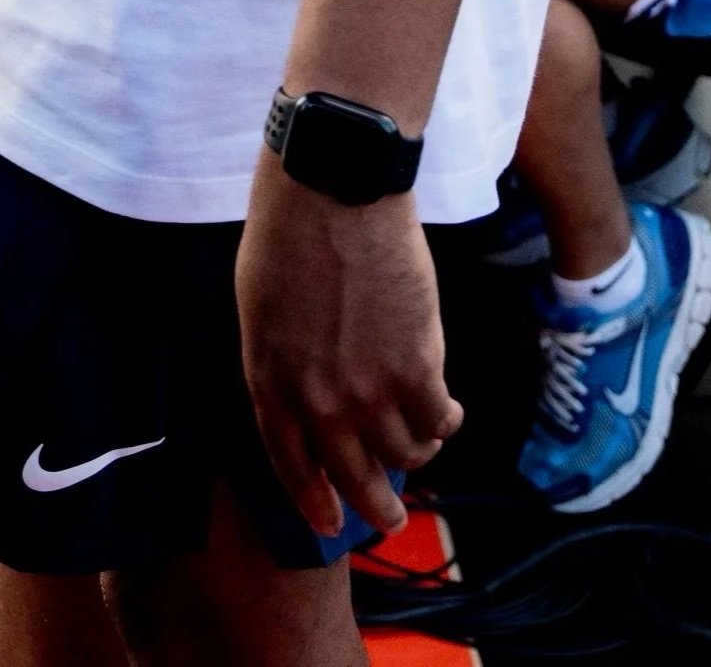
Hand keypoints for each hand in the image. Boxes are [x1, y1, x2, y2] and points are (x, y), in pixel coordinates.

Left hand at [236, 152, 460, 539]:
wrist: (334, 188)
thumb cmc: (289, 230)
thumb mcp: (260, 306)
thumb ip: (282, 362)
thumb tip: (310, 395)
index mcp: (270, 383)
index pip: (291, 465)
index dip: (313, 499)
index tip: (329, 522)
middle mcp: (319, 402)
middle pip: (353, 478)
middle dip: (376, 506)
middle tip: (394, 519)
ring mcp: (370, 391)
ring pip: (404, 454)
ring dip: (418, 456)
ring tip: (427, 444)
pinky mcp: (418, 367)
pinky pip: (438, 419)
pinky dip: (446, 421)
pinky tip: (449, 412)